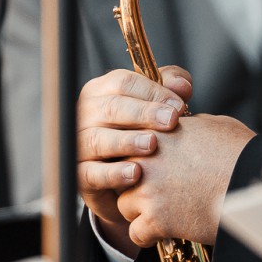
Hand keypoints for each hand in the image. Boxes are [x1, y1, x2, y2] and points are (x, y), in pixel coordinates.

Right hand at [77, 65, 191, 257]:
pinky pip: (92, 173)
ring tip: (152, 144)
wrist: (124, 178)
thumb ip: (169, 87)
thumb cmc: (141, 130)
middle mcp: (85, 114)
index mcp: (101, 90)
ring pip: (98, 139)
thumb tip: (182, 86)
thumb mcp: (156, 103)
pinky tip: (135, 173)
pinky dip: (113, 174)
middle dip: (144, 113)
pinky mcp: (80, 174)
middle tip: (171, 121)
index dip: (152, 92)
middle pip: (111, 108)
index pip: (122, 83)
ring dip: (127, 141)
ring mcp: (79, 144)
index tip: (178, 106)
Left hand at [115, 114, 256, 248]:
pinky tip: (166, 231)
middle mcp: (146, 159)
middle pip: (121, 174)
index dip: (140, 160)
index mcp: (158, 132)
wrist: (252, 183)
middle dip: (135, 183)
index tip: (150, 169)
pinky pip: (136, 233)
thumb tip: (184, 128)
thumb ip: (188, 126)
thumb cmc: (241, 153)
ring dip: (141, 211)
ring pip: (124, 205)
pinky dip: (149, 236)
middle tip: (156, 192)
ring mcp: (148, 189)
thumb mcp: (214, 125)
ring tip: (164, 213)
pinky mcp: (155, 218)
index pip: (129, 145)